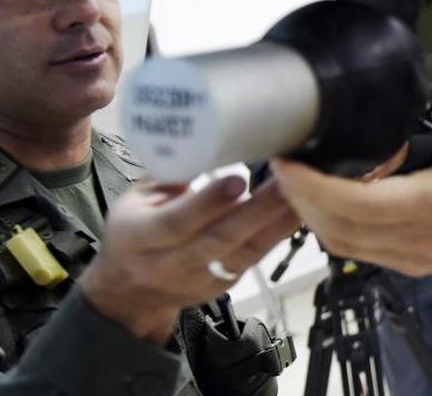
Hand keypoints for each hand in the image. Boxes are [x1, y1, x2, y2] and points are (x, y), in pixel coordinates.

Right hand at [78, 171, 299, 343]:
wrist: (131, 291)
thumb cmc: (134, 230)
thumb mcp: (136, 198)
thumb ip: (169, 173)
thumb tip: (204, 139)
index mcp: (138, 236)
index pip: (176, 222)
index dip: (208, 203)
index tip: (238, 178)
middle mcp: (169, 264)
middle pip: (219, 239)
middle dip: (257, 210)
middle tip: (286, 180)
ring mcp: (198, 279)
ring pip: (243, 254)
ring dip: (276, 224)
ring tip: (300, 193)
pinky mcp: (223, 285)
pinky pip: (253, 260)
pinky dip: (276, 236)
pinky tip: (295, 212)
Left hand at [275, 21, 431, 275]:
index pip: (355, 203)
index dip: (312, 186)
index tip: (288, 161)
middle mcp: (419, 236)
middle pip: (336, 227)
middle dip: (300, 198)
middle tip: (282, 162)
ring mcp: (414, 256)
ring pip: (342, 245)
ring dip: (314, 216)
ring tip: (298, 180)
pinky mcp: (413, 264)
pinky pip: (359, 253)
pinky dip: (336, 229)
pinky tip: (329, 201)